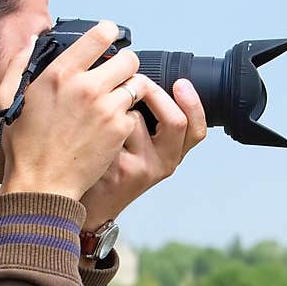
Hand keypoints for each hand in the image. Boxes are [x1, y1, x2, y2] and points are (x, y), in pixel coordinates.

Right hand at [0, 21, 143, 200]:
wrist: (42, 184)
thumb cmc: (23, 145)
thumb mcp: (7, 99)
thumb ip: (19, 64)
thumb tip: (32, 39)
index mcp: (60, 73)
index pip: (100, 35)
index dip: (109, 33)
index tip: (110, 37)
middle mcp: (86, 87)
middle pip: (129, 58)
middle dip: (124, 65)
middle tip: (116, 76)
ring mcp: (106, 109)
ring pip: (136, 85)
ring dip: (128, 91)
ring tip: (114, 102)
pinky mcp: (119, 130)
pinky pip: (133, 113)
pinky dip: (125, 118)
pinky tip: (109, 127)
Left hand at [80, 77, 207, 232]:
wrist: (91, 204)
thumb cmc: (115, 172)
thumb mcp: (144, 154)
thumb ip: (156, 128)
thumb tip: (152, 84)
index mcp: (172, 157)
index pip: (196, 129)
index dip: (193, 104)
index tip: (181, 83)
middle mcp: (161, 165)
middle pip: (175, 121)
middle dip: (155, 92)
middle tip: (138, 81)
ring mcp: (139, 168)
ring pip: (134, 118)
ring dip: (118, 108)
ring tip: (105, 120)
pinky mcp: (116, 167)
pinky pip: (109, 127)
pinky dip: (98, 120)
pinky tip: (90, 133)